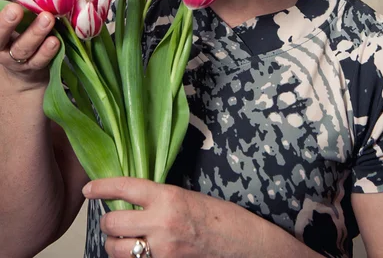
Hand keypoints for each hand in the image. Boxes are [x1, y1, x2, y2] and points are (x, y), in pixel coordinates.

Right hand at [0, 0, 59, 89]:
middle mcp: (1, 47)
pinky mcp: (34, 68)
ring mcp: (17, 59)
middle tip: (15, 10)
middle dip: (6, 23)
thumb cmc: (16, 33)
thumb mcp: (8, 14)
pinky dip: (47, 51)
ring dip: (35, 33)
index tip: (8, 3)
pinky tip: (55, 41)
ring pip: (23, 48)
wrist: (23, 71)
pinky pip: (39, 61)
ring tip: (47, 19)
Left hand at [83, 177, 264, 257]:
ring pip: (117, 248)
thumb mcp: (184, 195)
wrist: (238, 242)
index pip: (124, 187)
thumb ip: (157, 197)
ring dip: (114, 243)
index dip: (101, 187)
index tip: (88, 188)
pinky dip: (130, 257)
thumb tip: (130, 198)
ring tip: (122, 238)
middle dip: (108, 221)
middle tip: (112, 218)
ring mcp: (161, 248)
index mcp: (167, 196)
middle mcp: (160, 221)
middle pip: (113, 222)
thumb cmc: (215, 214)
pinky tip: (138, 250)